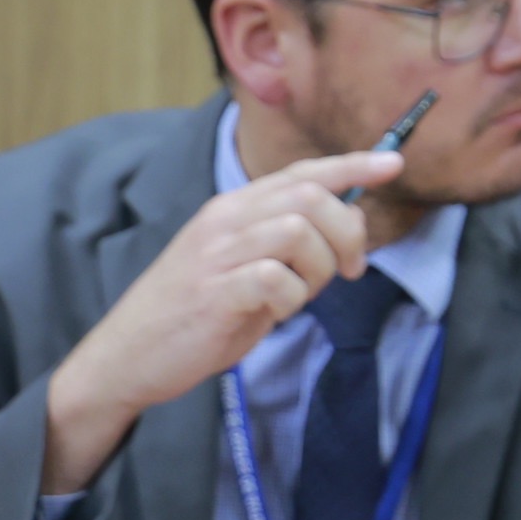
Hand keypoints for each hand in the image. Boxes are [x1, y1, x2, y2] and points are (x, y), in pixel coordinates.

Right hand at [40, 147, 400, 489]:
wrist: (125, 357)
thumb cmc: (193, 312)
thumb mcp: (242, 264)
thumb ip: (286, 240)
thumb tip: (349, 224)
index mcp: (232, 208)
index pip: (302, 172)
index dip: (353, 164)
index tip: (394, 162)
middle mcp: (224, 221)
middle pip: (311, 196)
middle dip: (347, 231)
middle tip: (349, 270)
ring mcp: (217, 254)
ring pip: (300, 231)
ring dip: (320, 268)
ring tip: (302, 295)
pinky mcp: (214, 292)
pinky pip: (277, 279)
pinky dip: (292, 299)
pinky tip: (275, 314)